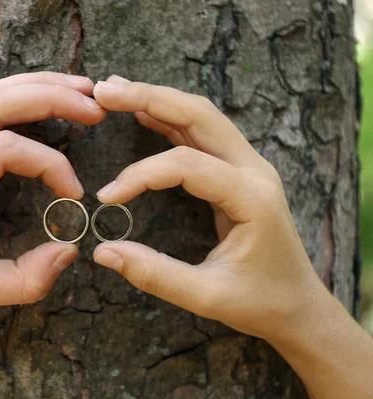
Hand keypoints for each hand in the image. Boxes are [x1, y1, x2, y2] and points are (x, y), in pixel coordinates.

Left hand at [0, 73, 105, 337]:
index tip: (73, 194)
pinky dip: (9, 99)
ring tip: (75, 91)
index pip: (1, 150)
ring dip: (30, 87)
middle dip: (49, 96)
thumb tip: (67, 251)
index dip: (49, 164)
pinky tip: (35, 103)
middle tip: (94, 105)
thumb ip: (19, 282)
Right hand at [91, 76, 372, 398]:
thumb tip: (103, 253)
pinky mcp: (240, 170)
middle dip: (149, 98)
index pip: (186, 166)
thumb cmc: (258, 302)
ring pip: (202, 116)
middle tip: (105, 92)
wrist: (298, 304)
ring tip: (115, 92)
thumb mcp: (206, 297)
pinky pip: (204, 133)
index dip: (141, 175)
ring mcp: (250, 165)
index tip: (106, 198)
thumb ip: (155, 274)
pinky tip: (145, 111)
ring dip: (159, 100)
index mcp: (251, 197)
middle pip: (199, 115)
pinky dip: (171, 117)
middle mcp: (254, 170)